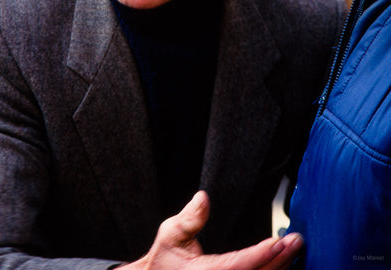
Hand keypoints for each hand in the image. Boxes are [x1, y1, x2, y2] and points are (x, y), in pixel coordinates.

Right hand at [127, 191, 302, 269]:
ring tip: (294, 249)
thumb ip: (189, 219)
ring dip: (280, 268)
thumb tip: (204, 198)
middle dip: (280, 259)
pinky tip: (283, 263)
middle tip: (297, 241)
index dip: (260, 254)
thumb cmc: (165, 260)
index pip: (238, 265)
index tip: (278, 241)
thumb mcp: (170, 235)